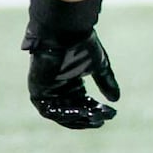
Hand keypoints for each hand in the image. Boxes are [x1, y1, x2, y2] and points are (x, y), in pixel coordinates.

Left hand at [24, 0, 119, 128]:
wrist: (64, 32)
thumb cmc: (81, 45)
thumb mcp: (98, 66)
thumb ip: (105, 82)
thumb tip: (116, 100)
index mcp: (71, 80)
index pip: (83, 102)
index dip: (96, 110)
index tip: (110, 114)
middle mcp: (58, 87)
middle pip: (73, 110)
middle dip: (88, 116)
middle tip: (102, 119)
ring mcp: (46, 90)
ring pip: (61, 113)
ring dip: (78, 117)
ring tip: (93, 117)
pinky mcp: (37, 91)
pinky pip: (49, 110)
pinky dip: (64, 113)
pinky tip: (80, 113)